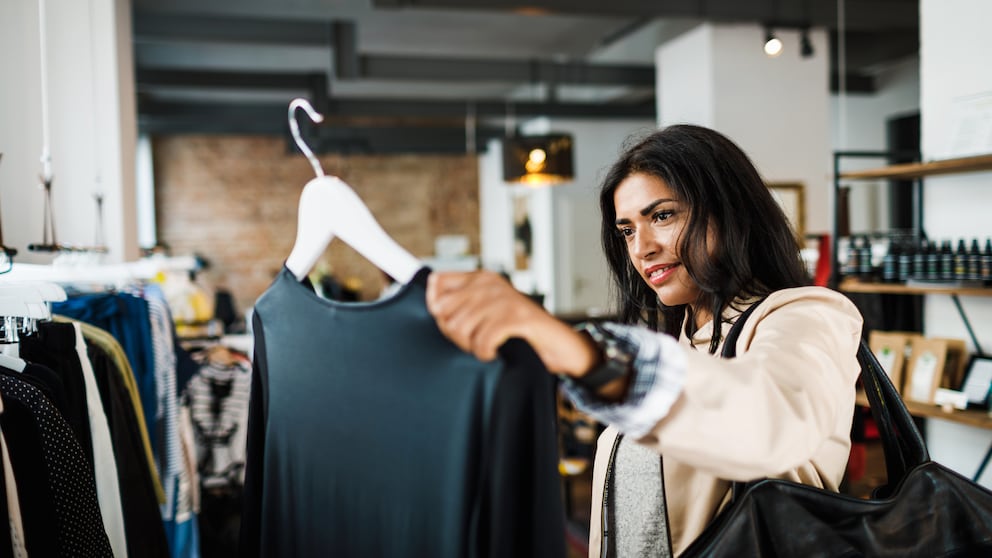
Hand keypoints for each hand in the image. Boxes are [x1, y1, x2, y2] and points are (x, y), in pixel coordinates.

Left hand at [425, 270, 598, 375]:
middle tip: (473, 341)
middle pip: (444, 311)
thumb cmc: (520, 332)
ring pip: (460, 327)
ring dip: (470, 346)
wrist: (558, 344)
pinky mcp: (517, 317)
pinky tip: (493, 353)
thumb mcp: (487, 313)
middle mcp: (491, 284)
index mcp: (481, 279)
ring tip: (485, 346)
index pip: (437, 283)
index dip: (437, 308)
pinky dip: (485, 352)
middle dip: (454, 334)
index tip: (452, 323)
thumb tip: (433, 306)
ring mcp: (505, 299)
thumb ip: (461, 306)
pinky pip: (482, 339)